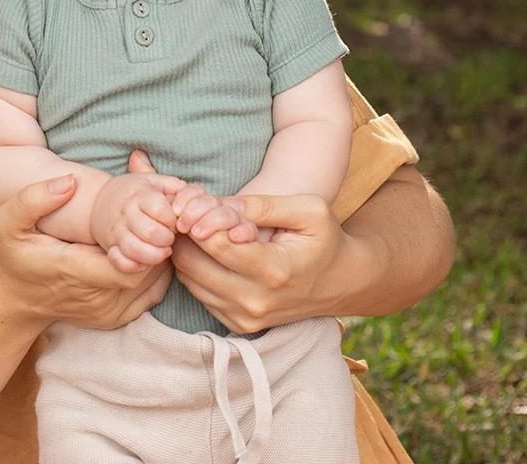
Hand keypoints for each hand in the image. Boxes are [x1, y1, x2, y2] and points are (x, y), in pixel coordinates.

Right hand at [0, 174, 172, 330]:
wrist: (12, 300)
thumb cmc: (10, 257)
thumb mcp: (6, 222)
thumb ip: (33, 199)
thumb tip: (70, 182)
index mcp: (73, 272)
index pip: (126, 263)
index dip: (142, 238)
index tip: (141, 212)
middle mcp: (96, 299)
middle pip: (146, 271)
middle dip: (155, 241)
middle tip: (156, 212)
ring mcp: (108, 313)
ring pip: (152, 282)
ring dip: (158, 253)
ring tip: (155, 225)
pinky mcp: (115, 318)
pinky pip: (150, 294)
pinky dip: (156, 270)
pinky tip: (147, 247)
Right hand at [90, 172, 184, 272]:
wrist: (101, 200)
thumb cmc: (138, 192)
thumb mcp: (157, 182)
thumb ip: (178, 188)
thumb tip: (194, 200)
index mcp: (140, 195)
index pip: (158, 208)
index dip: (172, 218)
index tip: (176, 221)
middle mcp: (126, 213)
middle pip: (150, 232)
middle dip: (167, 239)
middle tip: (171, 237)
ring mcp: (117, 232)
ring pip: (135, 249)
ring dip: (154, 255)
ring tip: (163, 251)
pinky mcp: (111, 247)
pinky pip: (120, 262)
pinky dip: (133, 266)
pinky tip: (145, 262)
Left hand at [171, 193, 348, 333]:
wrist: (343, 282)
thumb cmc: (325, 239)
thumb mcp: (308, 210)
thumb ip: (263, 205)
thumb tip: (219, 207)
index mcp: (273, 270)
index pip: (213, 242)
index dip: (199, 217)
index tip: (202, 203)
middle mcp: (255, 301)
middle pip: (191, 262)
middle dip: (185, 232)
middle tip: (191, 212)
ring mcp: (244, 317)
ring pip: (188, 278)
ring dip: (185, 250)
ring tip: (198, 227)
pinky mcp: (237, 325)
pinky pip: (197, 292)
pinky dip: (194, 268)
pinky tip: (206, 249)